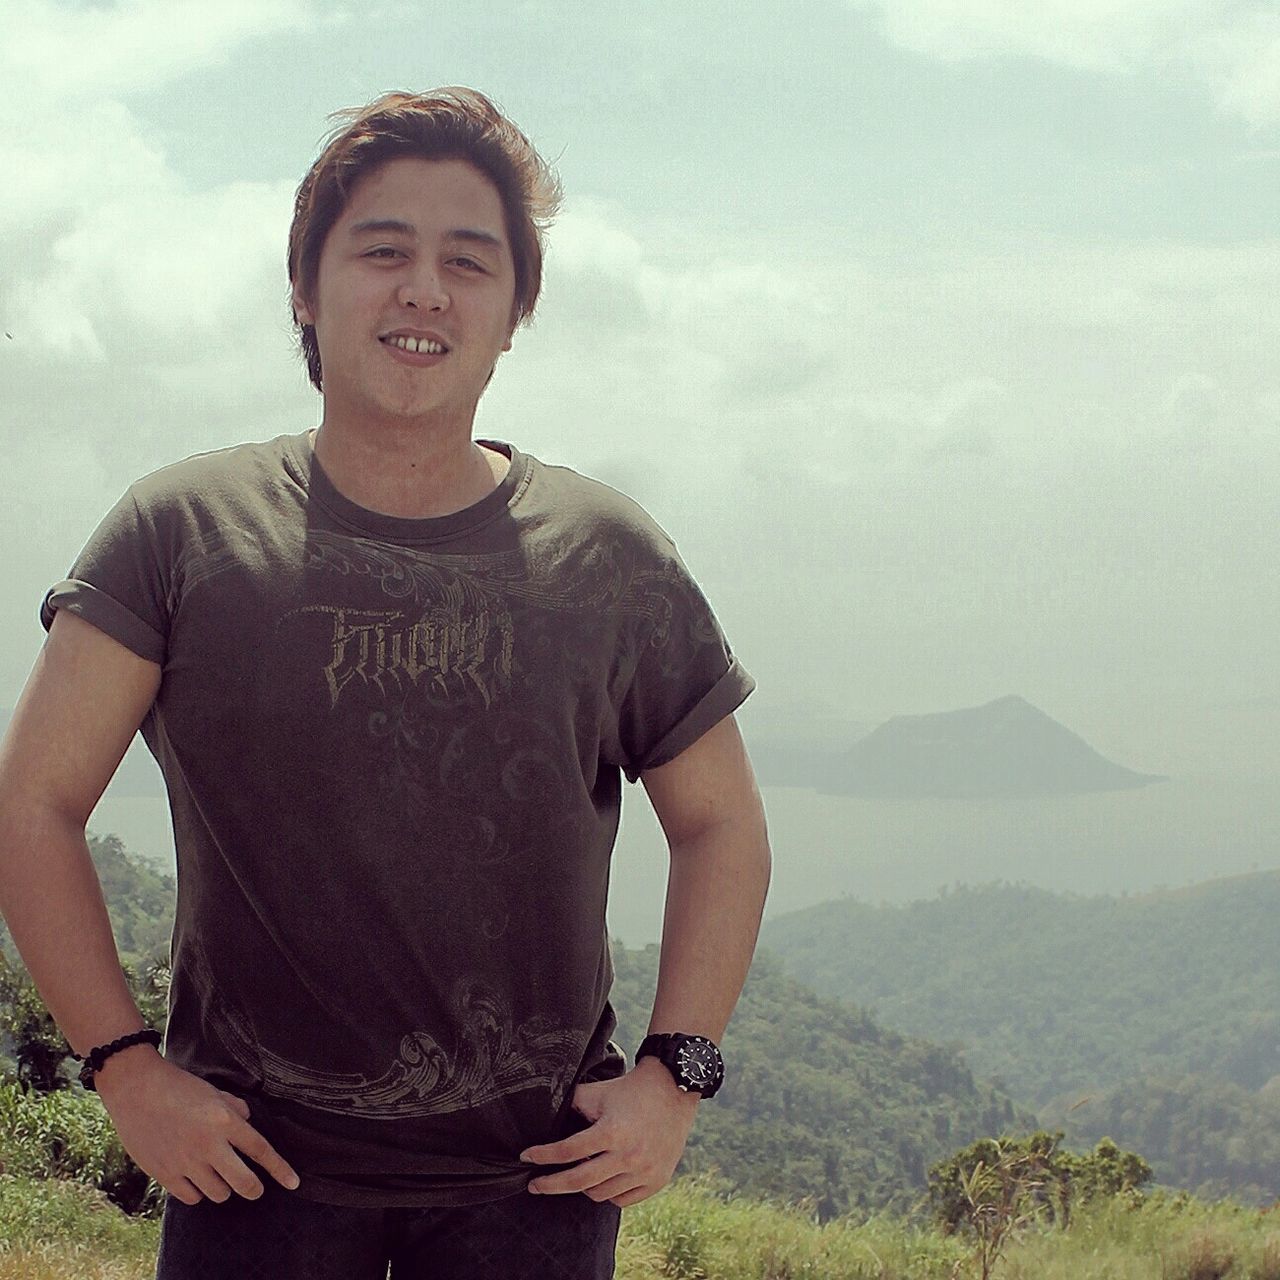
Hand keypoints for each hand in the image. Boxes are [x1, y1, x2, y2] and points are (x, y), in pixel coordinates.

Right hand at [93, 1047, 300, 1204]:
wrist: (136, 1089)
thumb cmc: (178, 1086)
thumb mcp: (214, 1092)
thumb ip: (236, 1109)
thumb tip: (248, 1125)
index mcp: (225, 1121)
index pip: (261, 1151)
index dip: (280, 1170)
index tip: (294, 1183)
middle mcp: (209, 1145)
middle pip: (244, 1183)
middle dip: (254, 1189)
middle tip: (254, 1188)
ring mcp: (186, 1162)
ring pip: (218, 1194)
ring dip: (223, 1187)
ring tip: (217, 1173)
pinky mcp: (164, 1174)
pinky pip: (192, 1198)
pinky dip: (198, 1192)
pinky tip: (195, 1178)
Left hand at [519, 1056, 701, 1207]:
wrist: (672, 1089)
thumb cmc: (629, 1090)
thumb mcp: (597, 1091)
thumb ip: (572, 1104)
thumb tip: (544, 1117)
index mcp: (611, 1132)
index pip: (567, 1152)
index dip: (542, 1156)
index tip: (526, 1158)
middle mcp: (628, 1156)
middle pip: (579, 1182)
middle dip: (551, 1185)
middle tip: (534, 1185)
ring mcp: (644, 1171)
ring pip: (599, 1194)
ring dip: (582, 1186)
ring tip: (577, 1173)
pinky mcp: (656, 1180)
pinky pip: (622, 1199)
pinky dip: (607, 1192)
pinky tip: (601, 1178)